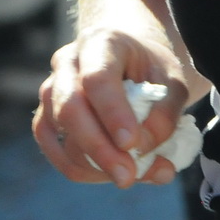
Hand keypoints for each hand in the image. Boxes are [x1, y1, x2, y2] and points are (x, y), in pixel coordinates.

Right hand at [34, 30, 188, 188]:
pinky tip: (108, 174)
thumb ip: (164, 116)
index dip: (112, 113)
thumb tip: (140, 151)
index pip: (98, 78)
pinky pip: (55, 150)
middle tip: (127, 177)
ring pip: (59, 133)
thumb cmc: (152, 69)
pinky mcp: (47, 116)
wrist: (130, 59)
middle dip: (99, 149)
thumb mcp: (173, 83)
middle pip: (70, 107)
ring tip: (132, 174)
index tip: (131, 143)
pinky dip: (81, 169)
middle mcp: (69, 62)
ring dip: (94, 163)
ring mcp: (52, 89)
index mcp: (102, 42)